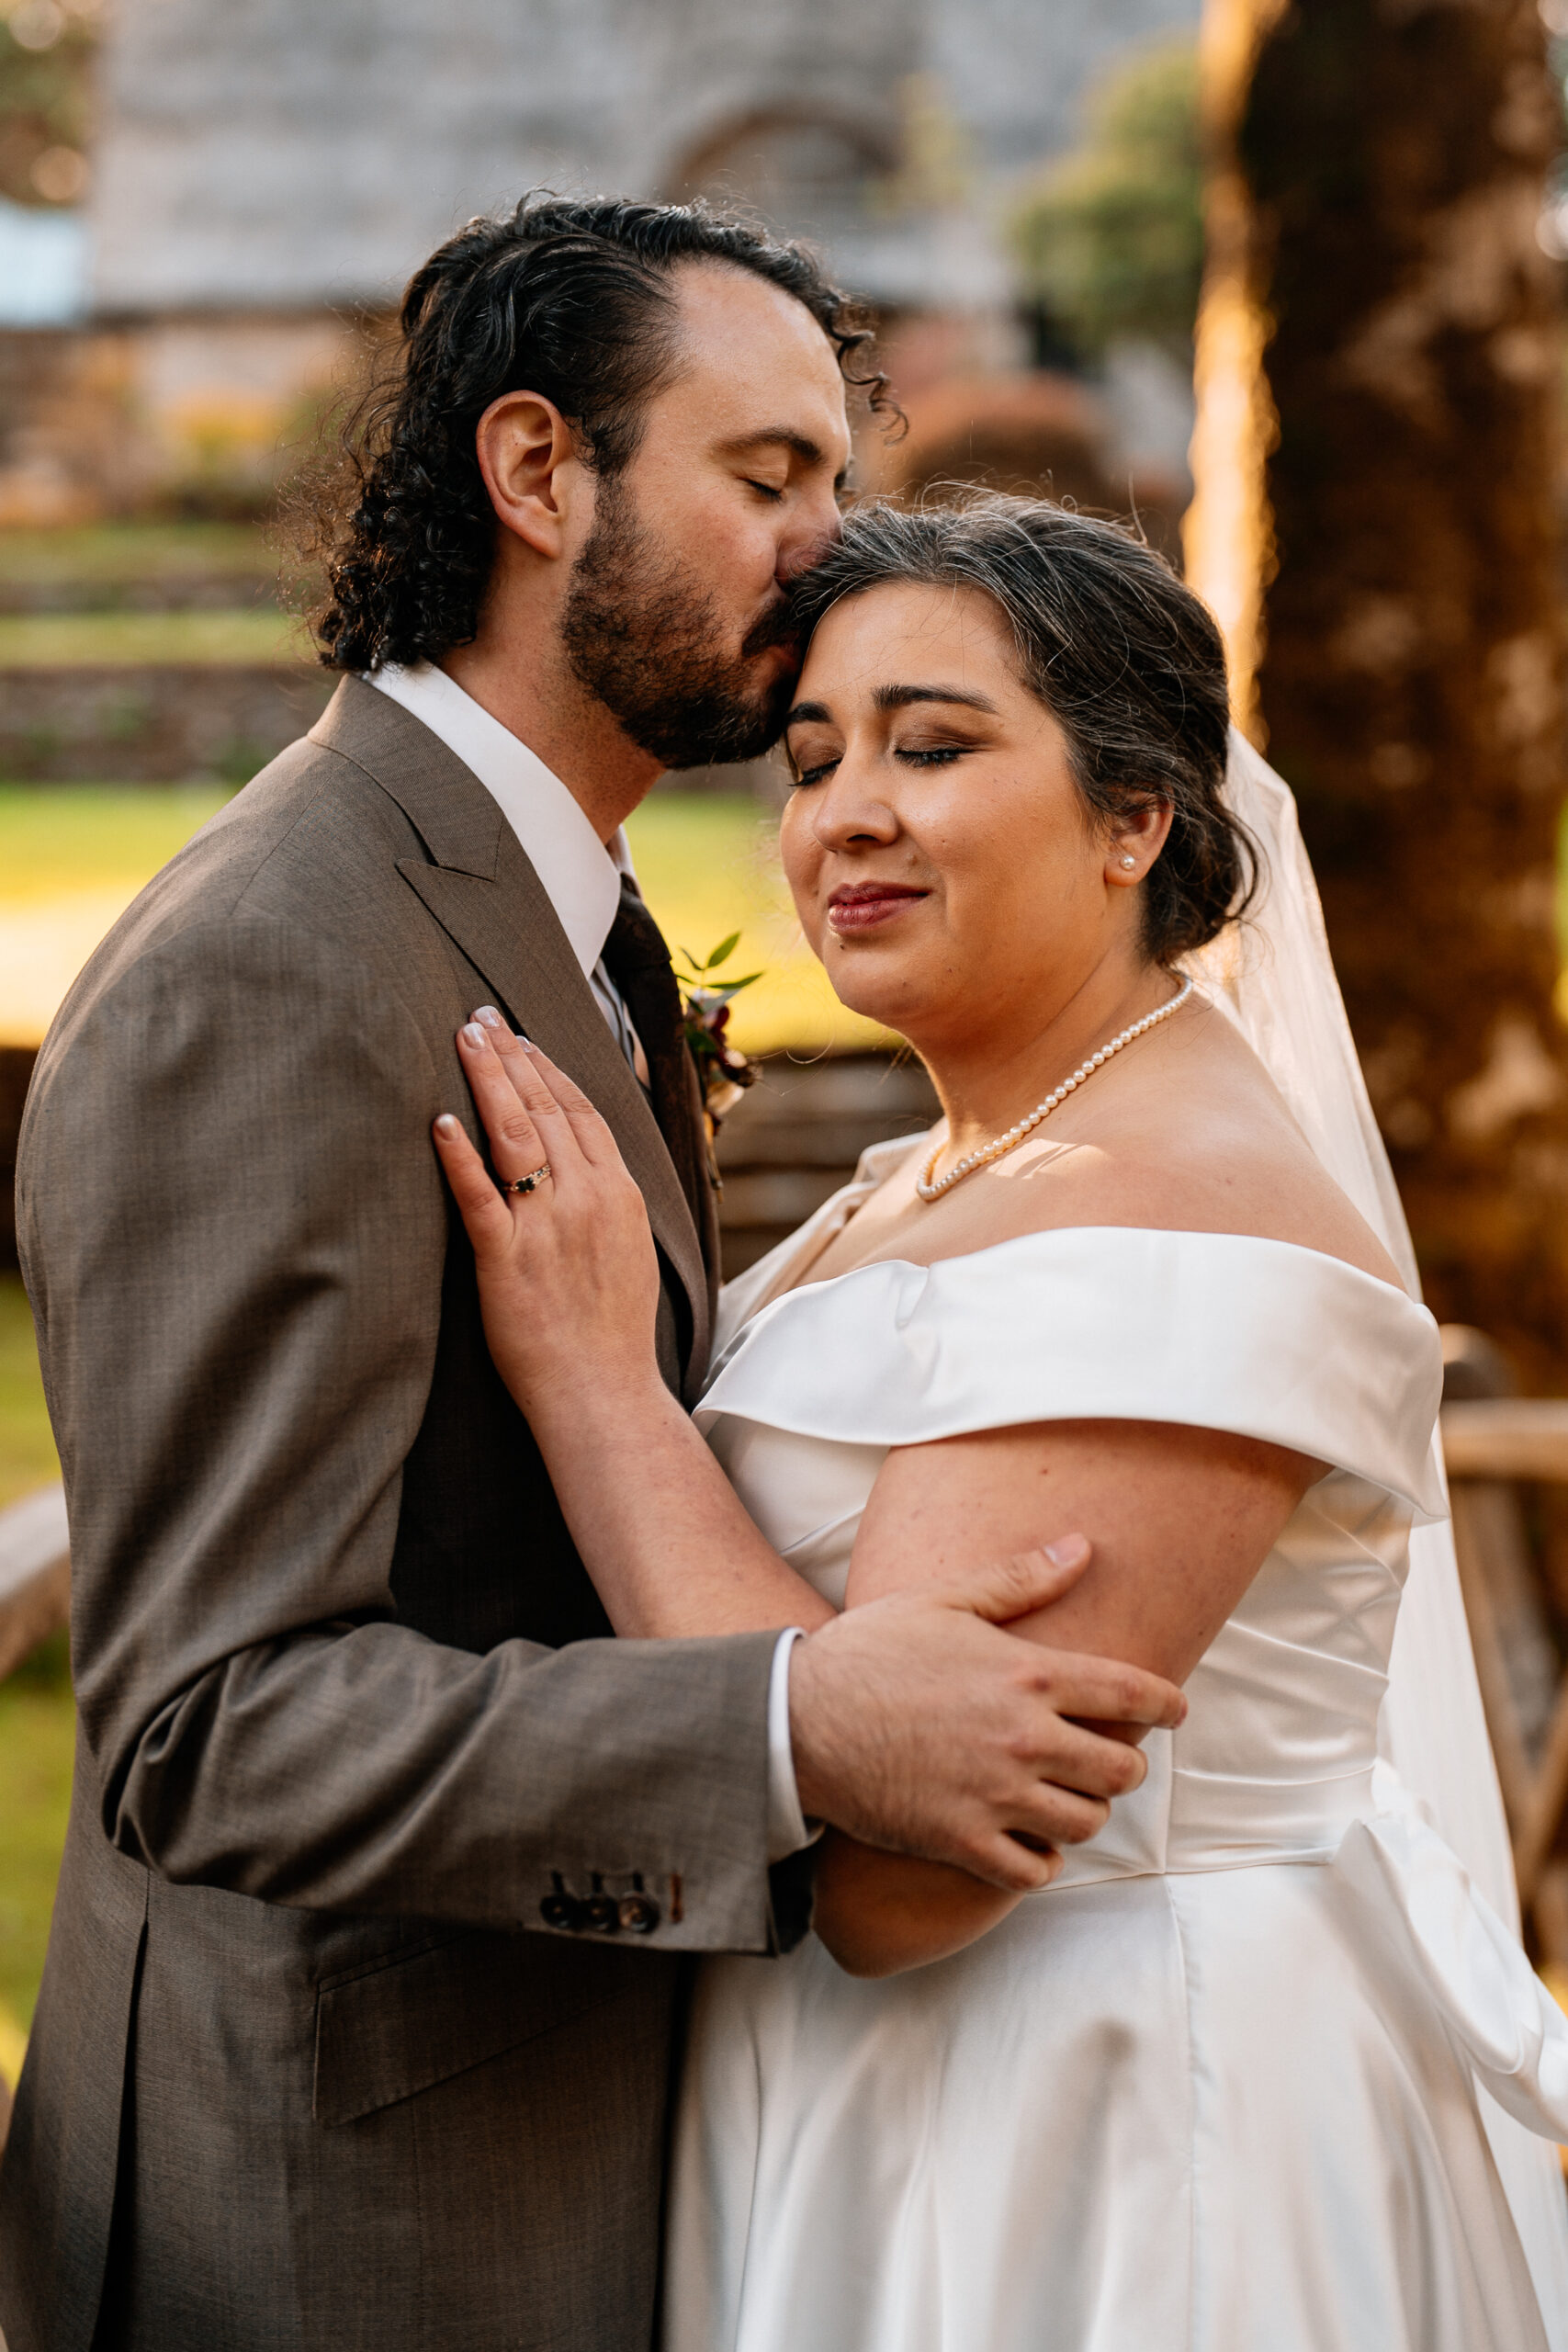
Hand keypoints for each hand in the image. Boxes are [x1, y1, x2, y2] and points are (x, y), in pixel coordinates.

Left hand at [434, 1013, 661, 1419]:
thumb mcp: (630, 1249)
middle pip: (544, 1107)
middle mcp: (585, 1199)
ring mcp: (546, 1227)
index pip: (580, 1110)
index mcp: (617, 1194)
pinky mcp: (505, 1261)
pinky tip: (439, 1121)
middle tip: (480, 1016)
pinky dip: (458, 1155)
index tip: (522, 1037)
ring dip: (486, 1080)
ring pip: (514, 1134)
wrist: (604, 1392)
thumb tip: (588, 1166)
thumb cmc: (612, 1333)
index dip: (549, 1067)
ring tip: (462, 1038)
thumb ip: (609, 1200)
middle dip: (510, 1055)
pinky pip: (478, 1197)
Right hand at [787, 1538, 1186, 1891]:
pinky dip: (1041, 1860)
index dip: (1166, 1704)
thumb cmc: (869, 1651)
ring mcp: (996, 1797)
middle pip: (1119, 1770)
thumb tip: (1083, 1548)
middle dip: (1124, 1765)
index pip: (1129, 1694)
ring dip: (1083, 1811)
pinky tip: (1027, 1838)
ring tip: (1065, 1796)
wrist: (798, 1721)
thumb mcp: (944, 1600)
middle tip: (1107, 1758)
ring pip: (1084, 1823)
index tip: (1176, 1710)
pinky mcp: (963, 1843)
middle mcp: (1024, 1739)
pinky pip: (1034, 1871)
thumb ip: (1020, 1579)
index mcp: (1027, 1674)